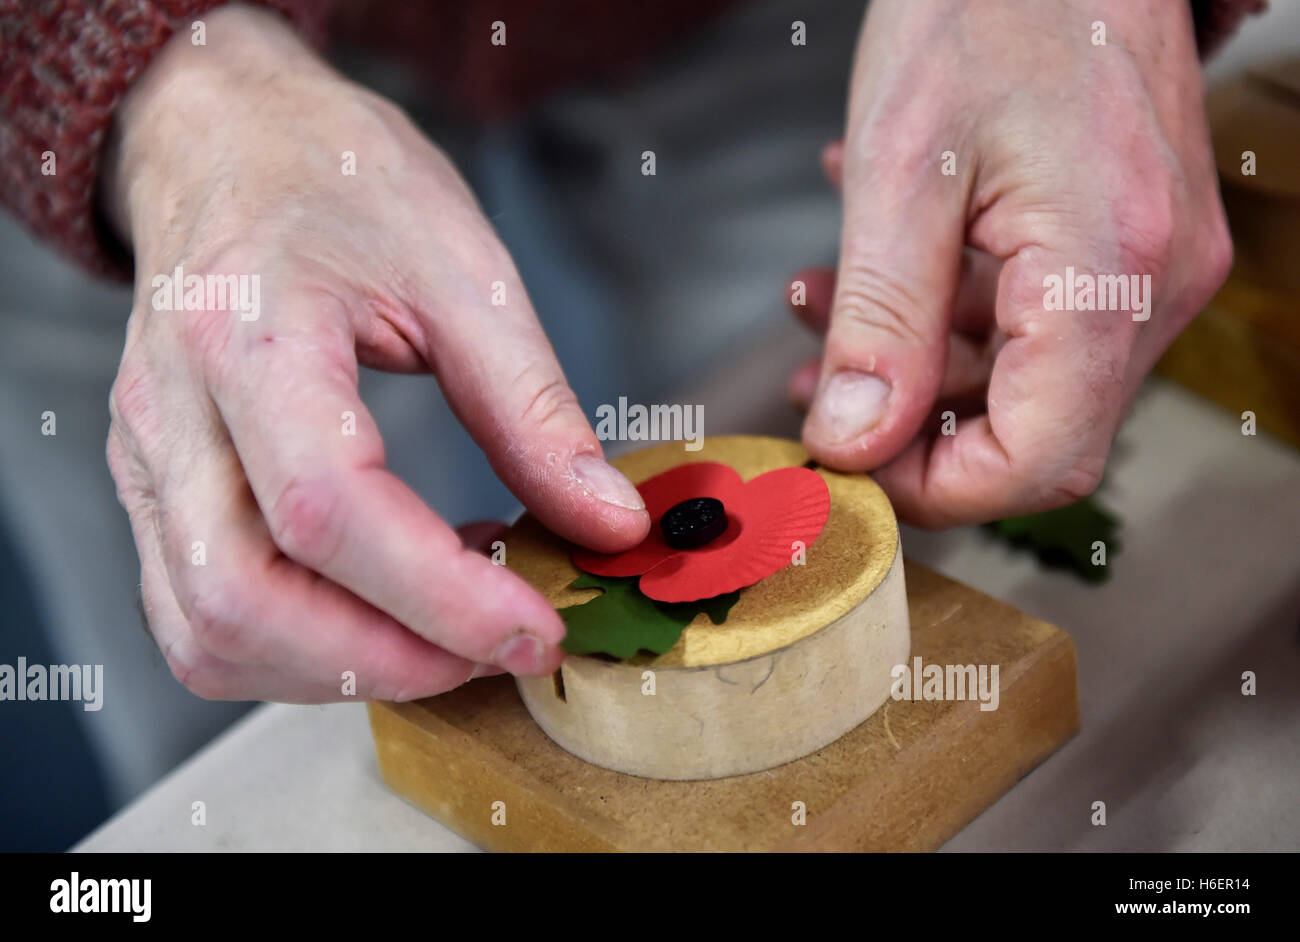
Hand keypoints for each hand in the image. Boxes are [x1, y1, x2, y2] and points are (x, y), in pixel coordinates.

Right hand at [102, 4, 647, 701]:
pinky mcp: (154, 490)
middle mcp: (171, 413)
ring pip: (209, 634)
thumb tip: (608, 524)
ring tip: (450, 627)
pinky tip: (382, 612)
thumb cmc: (338, 181)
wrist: (227, 139)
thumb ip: (534, 409)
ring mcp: (147, 460)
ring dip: (342, 668)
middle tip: (502, 647)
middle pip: (244, 600)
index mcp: (250, 332)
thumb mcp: (464, 271)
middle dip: (390, 659)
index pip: (326, 507)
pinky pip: (202, 618)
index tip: (537, 627)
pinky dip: (299, 652)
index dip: (440, 595)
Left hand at [792, 0, 1231, 526]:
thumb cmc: (989, 7)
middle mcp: (1151, 285)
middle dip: (907, 425)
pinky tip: (870, 272)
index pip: (1041, 460)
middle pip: (1034, 432)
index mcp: (1106, 273)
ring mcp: (1147, 266)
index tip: (849, 463)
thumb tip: (853, 438)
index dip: (936, 488)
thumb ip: (880, 320)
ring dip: (911, 365)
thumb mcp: (900, 170)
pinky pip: (1034, 324)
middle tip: (813, 387)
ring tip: (818, 308)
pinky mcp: (1122, 245)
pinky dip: (947, 317)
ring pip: (1024, 381)